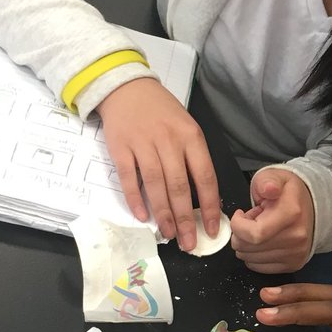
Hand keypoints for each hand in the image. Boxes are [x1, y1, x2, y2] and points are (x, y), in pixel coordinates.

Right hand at [96, 79, 218, 249]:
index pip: (205, 177)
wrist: (126, 88)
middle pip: (179, 186)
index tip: (211, 229)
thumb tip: (204, 198)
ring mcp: (143, 144)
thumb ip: (194, 158)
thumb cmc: (161, 112)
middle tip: (188, 243)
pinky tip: (143, 217)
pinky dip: (136, 199)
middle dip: (185, 219)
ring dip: (163, 213)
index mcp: (191, 137)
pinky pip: (130, 178)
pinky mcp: (120, 148)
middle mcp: (169, 141)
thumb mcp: (186, 127)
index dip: (208, 206)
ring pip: (156, 185)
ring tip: (169, 234)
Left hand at [229, 169, 314, 272]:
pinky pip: (259, 267)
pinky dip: (254, 256)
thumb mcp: (275, 177)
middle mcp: (296, 237)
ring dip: (247, 245)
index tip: (240, 215)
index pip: (253, 234)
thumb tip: (269, 189)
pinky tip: (263, 241)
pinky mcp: (294, 264)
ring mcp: (296, 253)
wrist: (314, 206)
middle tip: (251, 221)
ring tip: (259, 229)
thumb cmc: (287, 192)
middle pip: (248, 248)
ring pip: (250, 259)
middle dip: (240, 234)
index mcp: (291, 213)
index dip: (238, 225)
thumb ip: (267, 181)